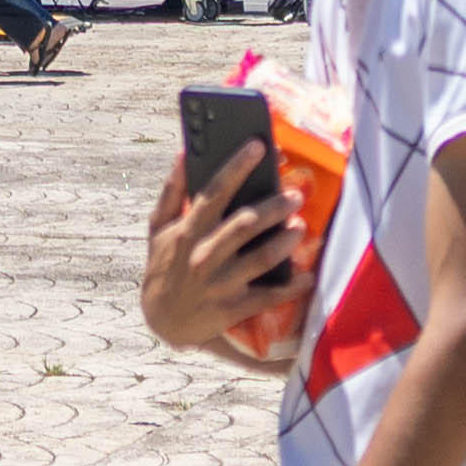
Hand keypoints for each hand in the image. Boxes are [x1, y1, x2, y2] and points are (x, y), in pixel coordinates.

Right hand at [141, 151, 297, 361]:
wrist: (160, 319)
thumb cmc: (163, 263)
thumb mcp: (158, 226)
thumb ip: (173, 190)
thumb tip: (185, 151)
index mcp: (187, 230)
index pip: (213, 192)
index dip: (236, 167)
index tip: (258, 146)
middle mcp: (204, 254)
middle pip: (244, 225)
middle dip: (273, 207)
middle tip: (295, 195)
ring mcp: (219, 283)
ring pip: (260, 258)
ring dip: (285, 241)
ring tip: (300, 227)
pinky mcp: (232, 308)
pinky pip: (267, 297)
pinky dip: (290, 287)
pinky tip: (307, 276)